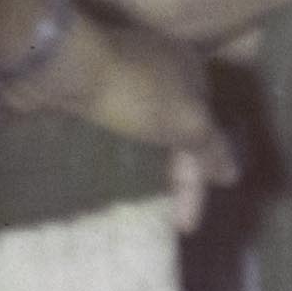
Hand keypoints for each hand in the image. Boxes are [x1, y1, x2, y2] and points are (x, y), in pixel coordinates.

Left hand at [17, 3, 240, 233]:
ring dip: (148, 163)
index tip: (187, 223)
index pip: (207, 137)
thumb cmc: (133, 92)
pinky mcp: (89, 86)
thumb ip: (212, 150)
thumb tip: (231, 174)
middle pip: (179, 133)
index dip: (200, 182)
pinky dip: (121, 149)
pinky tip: (113, 167)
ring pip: (148, 130)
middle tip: (168, 214)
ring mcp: (123, 75)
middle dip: (175, 175)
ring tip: (141, 199)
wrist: (60, 67)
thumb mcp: (187, 123)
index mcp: (193, 72)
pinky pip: (117, 125)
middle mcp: (162, 70)